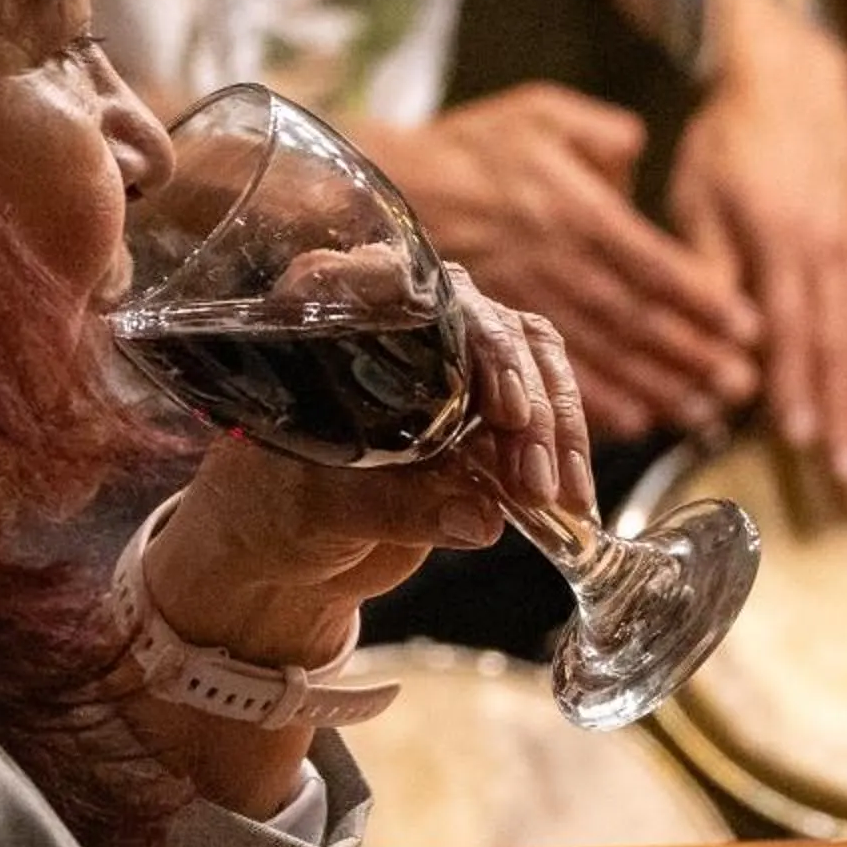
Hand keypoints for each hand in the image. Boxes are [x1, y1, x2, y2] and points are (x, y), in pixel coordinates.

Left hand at [142, 265, 591, 667]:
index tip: (505, 408)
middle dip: (526, 406)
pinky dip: (564, 450)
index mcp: (332, 318)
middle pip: (486, 326)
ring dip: (555, 428)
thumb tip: (481, 519)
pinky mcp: (481, 401)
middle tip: (532, 482)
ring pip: (529, 356)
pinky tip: (572, 502)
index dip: (469, 339)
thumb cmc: (275, 512)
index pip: (412, 291)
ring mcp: (446, 356)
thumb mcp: (321, 511)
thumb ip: (393, 511)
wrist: (288, 554)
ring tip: (553, 499)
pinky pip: (542, 402)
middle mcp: (395, 320)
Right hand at [362, 84, 757, 440]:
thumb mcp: (541, 113)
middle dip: (693, 357)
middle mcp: (556, 263)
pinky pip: (551, 371)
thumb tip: (642, 154)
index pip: (653, 263)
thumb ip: (603, 134)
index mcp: (575, 211)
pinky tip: (633, 423)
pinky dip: (594, 401)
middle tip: (742, 388)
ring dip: (656, 387)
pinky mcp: (498, 328)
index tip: (749, 329)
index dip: (703, 299)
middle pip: (636, 318)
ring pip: (602, 352)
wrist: (389, 186)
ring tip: (703, 413)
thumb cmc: (472, 147)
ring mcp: (526, 300)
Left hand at [667, 10, 846, 484]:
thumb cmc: (731, 141)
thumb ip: (709, 267)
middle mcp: (836, 251)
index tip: (800, 438)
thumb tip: (716, 339)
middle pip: (845, 347)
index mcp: (785, 237)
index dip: (796, 383)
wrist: (794, 76)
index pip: (791, 324)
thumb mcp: (700, 195)